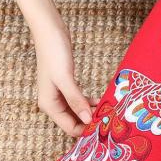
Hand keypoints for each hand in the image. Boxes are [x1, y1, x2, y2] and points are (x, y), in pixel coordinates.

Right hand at [33, 22, 99, 136]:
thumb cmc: (54, 53)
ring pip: (78, 112)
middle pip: (74, 122)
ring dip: (92, 112)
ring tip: (109, 111)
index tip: (104, 127)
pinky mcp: (67, 86)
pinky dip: (90, 103)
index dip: (86, 130)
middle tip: (111, 120)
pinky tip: (102, 101)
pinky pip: (80, 101)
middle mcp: (53, 103)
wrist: (50, 31)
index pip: (70, 128)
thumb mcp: (65, 78)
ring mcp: (60, 95)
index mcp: (49, 105)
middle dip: (91, 122)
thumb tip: (88, 120)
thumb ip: (75, 100)